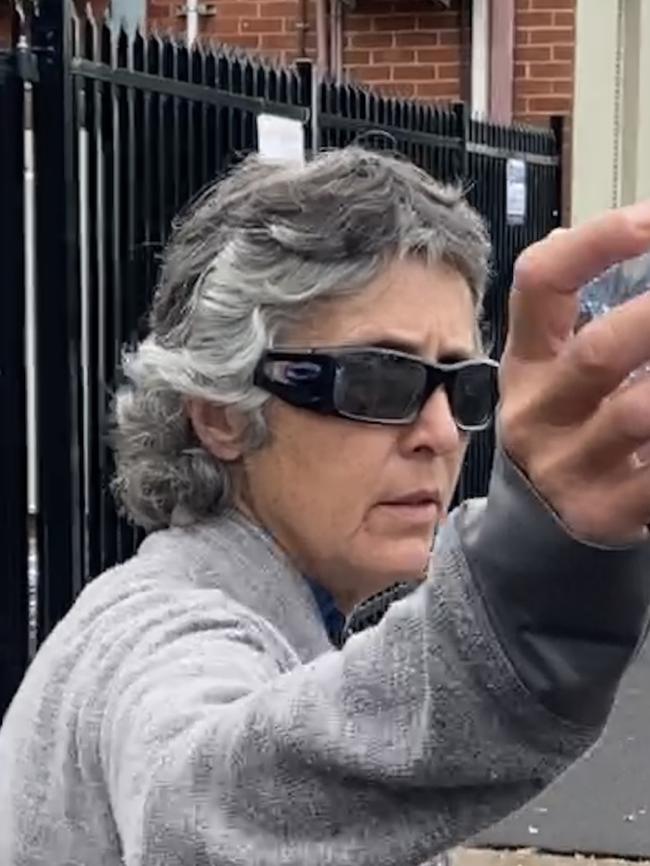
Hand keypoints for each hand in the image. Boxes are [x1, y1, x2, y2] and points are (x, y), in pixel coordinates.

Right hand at [499, 201, 649, 543]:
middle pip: (598, 353)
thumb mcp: (551, 370)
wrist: (539, 523)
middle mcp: (536, 412)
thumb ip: (584, 311)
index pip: (539, 285)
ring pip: (638, 414)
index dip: (595, 243)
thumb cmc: (564, 425)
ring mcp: (567, 466)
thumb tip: (643, 230)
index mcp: (525, 363)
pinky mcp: (604, 512)